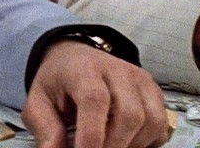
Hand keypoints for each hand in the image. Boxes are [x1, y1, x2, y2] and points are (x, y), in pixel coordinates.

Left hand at [23, 40, 171, 147]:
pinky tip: (126, 141)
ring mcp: (139, 79)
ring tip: (110, 146)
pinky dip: (148, 141)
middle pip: (129, 114)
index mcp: (83, 69)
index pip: (95, 100)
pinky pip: (161, 123)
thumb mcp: (39, 102)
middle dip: (114, 146)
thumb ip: (46, 130)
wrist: (74, 59)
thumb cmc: (58, 82)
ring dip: (132, 144)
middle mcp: (117, 69)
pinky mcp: (153, 90)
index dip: (92, 135)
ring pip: (151, 120)